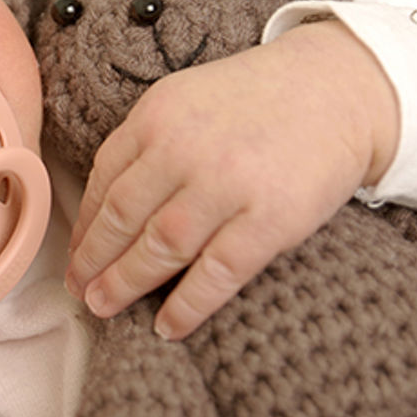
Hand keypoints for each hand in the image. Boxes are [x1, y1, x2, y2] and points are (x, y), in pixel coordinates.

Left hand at [66, 21, 398, 339]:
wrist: (341, 90)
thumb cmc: (259, 101)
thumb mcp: (188, 100)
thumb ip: (148, 142)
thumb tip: (106, 207)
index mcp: (156, 116)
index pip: (104, 181)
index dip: (86, 225)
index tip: (75, 255)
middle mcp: (183, 150)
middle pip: (123, 219)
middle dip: (94, 262)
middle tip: (80, 292)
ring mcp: (226, 186)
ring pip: (159, 249)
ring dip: (126, 285)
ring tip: (106, 308)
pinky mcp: (268, 220)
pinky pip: (215, 274)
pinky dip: (186, 306)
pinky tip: (167, 325)